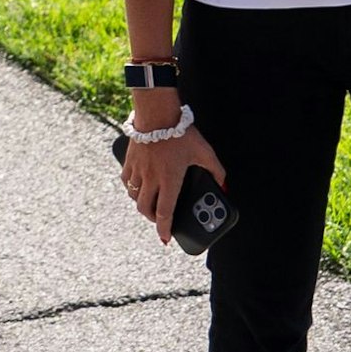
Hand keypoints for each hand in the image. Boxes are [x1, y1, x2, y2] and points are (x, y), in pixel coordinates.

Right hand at [120, 91, 227, 247]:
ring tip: (150, 204)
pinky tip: (137, 185)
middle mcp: (151, 179)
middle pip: (146, 209)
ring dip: (141, 204)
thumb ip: (216, 170)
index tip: (166, 239)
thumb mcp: (204, 151)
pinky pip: (126, 181)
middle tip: (160, 220)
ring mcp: (138, 170)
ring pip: (134, 197)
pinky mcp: (130, 160)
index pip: (165, 213)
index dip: (165, 229)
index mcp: (170, 180)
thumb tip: (223, 185)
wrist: (157, 112)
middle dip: (153, 219)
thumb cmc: (181, 132)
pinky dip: (131, 188)